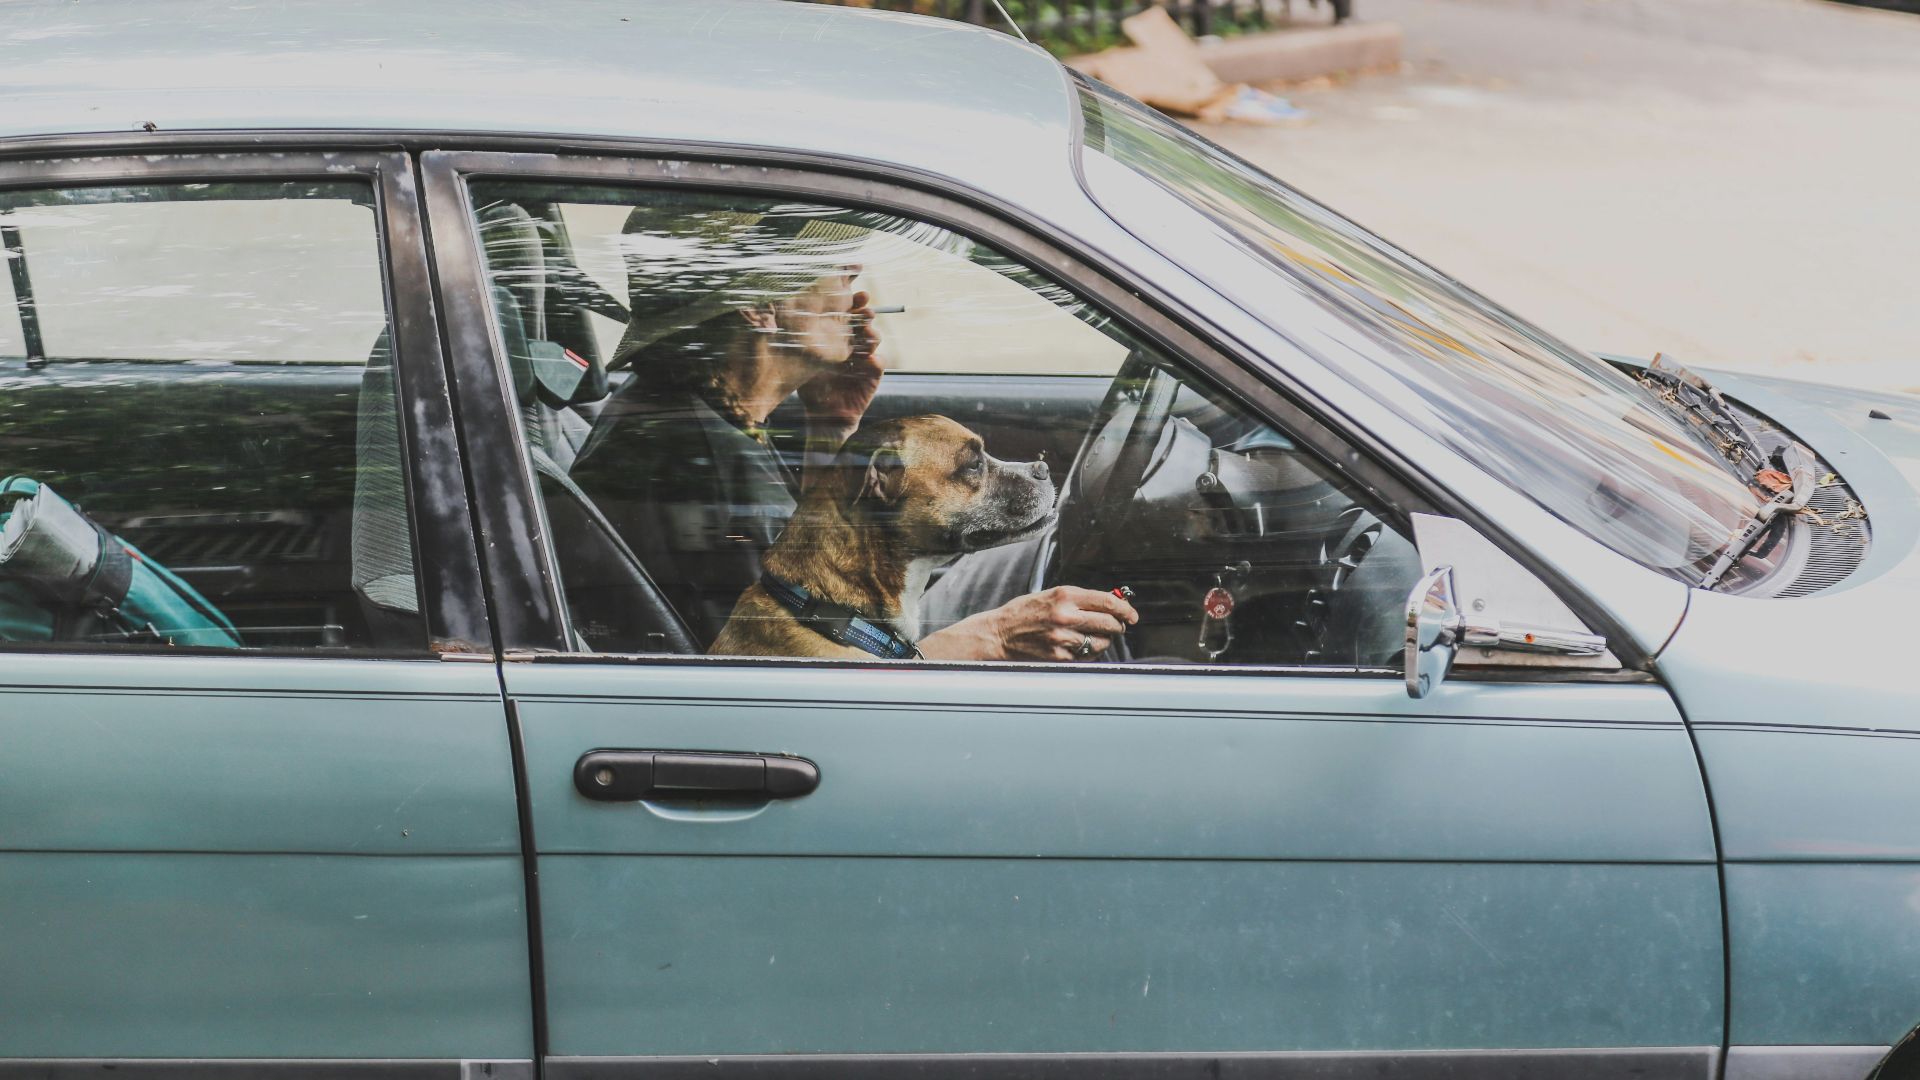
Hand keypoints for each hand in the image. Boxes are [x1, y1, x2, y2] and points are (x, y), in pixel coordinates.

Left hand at [798, 290, 882, 437]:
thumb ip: (792, 344)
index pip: (846, 315)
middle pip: (863, 322)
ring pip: (874, 340)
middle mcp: (852, 347)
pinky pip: (878, 365)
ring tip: (867, 330)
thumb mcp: (800, 363)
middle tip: (864, 307)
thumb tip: (771, 319)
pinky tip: (870, 358)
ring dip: (872, 333)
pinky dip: (876, 360)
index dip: (851, 303)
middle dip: (865, 312)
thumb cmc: (810, 389)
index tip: (853, 291)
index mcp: (837, 340)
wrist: (822, 419)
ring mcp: (864, 361)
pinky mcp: (871, 378)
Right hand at [918, 586, 1138, 662]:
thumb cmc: (1023, 614)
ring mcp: (1063, 639)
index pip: (1108, 602)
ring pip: (1101, 642)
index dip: (1126, 609)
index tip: (1132, 615)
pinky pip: (1087, 657)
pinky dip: (1088, 653)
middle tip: (1118, 627)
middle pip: (1110, 623)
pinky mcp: (1059, 657)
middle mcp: (1065, 616)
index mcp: (1064, 595)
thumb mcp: (1050, 596)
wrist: (997, 635)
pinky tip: (1078, 647)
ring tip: (1092, 637)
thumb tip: (1110, 603)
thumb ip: (1079, 599)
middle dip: (1119, 626)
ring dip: (1103, 641)